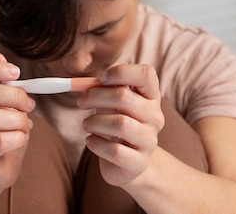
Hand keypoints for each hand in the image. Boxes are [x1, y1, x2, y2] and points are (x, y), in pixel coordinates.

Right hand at [0, 53, 35, 190]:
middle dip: (15, 95)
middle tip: (29, 103)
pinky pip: (0, 141)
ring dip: (19, 120)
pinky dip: (19, 138)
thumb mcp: (5, 102)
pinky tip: (20, 138)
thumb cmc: (3, 130)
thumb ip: (2, 81)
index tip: (17, 73)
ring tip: (25, 124)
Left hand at [76, 64, 163, 186]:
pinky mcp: (139, 162)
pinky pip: (115, 150)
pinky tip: (91, 141)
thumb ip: (102, 90)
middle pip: (124, 97)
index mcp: (150, 96)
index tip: (101, 79)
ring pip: (119, 124)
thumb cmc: (116, 124)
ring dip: (95, 122)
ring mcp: (150, 141)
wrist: (128, 163)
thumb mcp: (111, 104)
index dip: (121, 72)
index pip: (146, 74)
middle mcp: (155, 117)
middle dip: (95, 97)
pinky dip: (96, 144)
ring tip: (87, 125)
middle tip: (80, 102)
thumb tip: (81, 84)